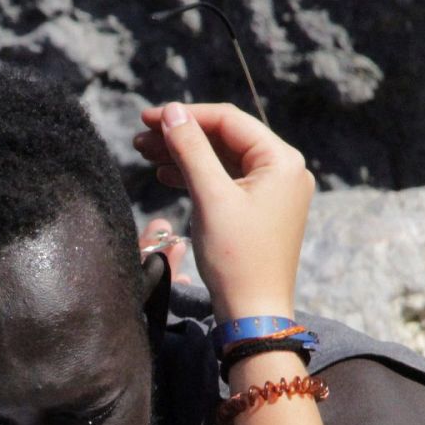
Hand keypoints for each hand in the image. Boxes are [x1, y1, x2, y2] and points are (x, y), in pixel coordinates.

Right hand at [132, 103, 314, 320]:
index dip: (185, 116)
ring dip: (184, 155)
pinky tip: (166, 175)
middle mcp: (284, 170)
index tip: (147, 117)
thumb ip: (191, 149)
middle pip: (225, 138)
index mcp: (282, 160)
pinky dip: (197, 176)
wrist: (253, 313)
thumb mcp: (210, 198)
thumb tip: (171, 112)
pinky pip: (226, 181)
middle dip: (181, 136)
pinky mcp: (261, 208)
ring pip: (222, 159)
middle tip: (141, 138)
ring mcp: (274, 190)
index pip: (228, 121)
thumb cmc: (237, 258)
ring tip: (146, 153)